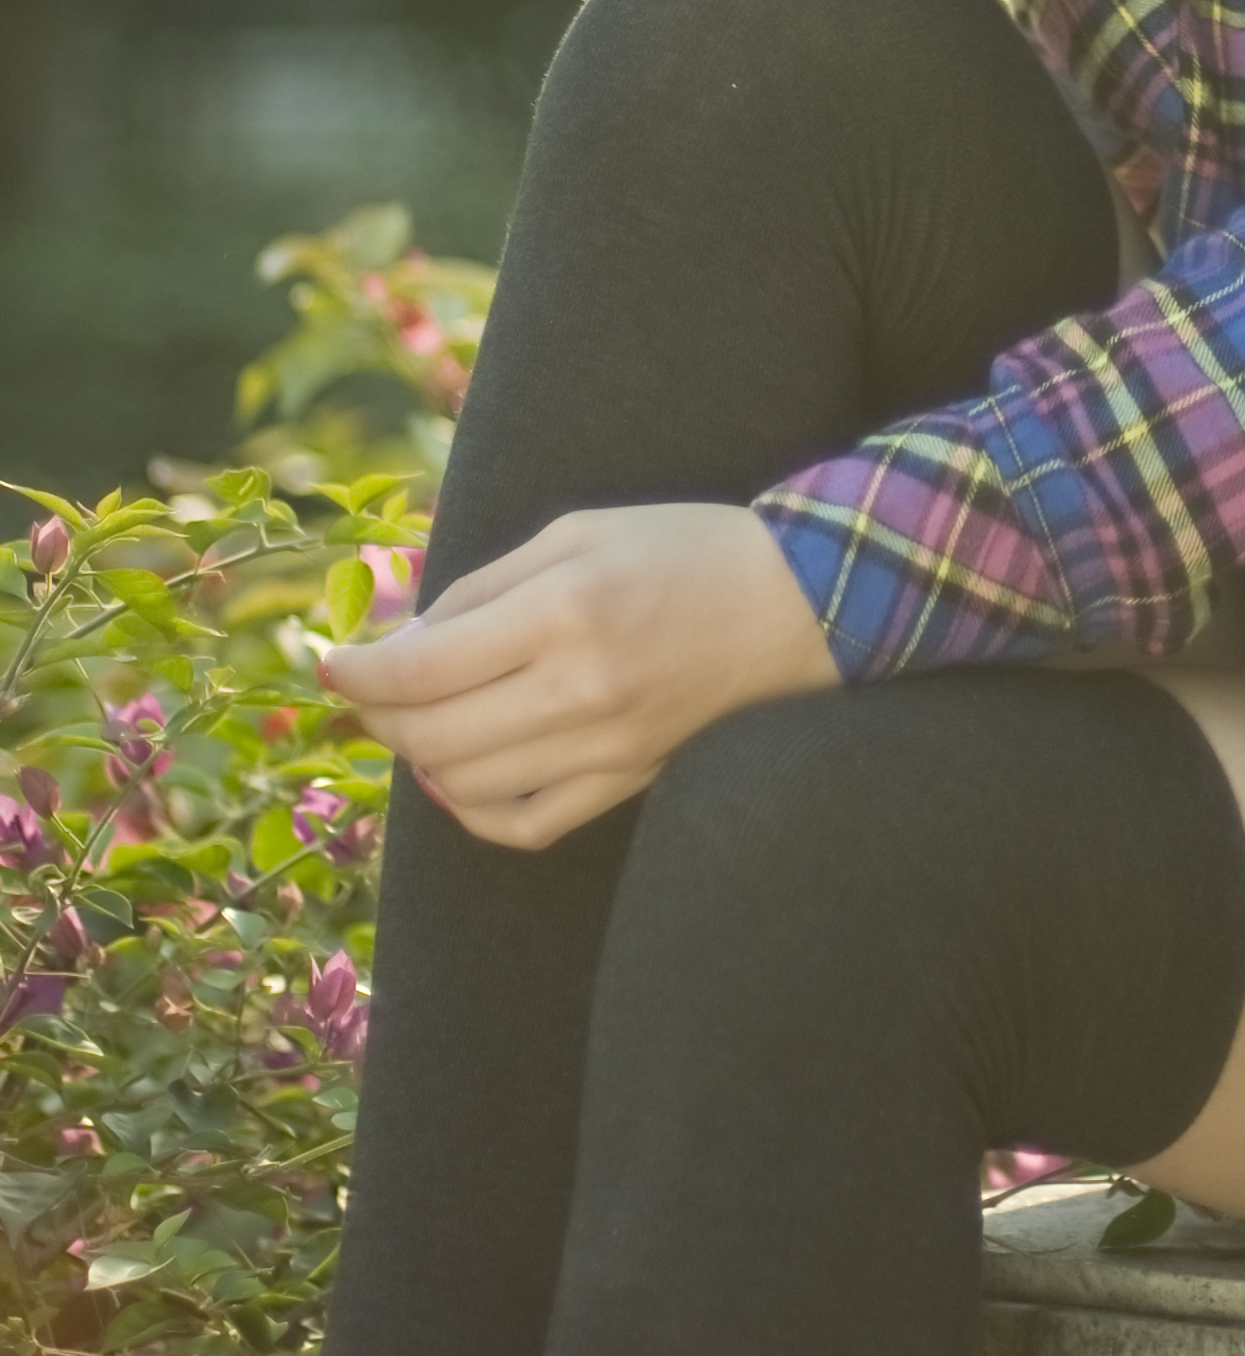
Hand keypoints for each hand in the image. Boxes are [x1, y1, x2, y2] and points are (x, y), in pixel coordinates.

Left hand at [322, 505, 839, 850]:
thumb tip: (401, 641)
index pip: (421, 667)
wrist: (803, 600)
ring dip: (418, 754)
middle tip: (366, 686)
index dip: (355, 671)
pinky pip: (524, 824)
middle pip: (430, 733)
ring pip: (464, 784)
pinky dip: (473, 809)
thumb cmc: (686, 548)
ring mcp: (607, 747)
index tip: (329, 661)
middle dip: (376, 712)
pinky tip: (461, 773)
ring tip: (416, 717)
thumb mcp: (579, 532)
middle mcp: (581, 689)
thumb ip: (482, 586)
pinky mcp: (629, 781)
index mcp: (565, 611)